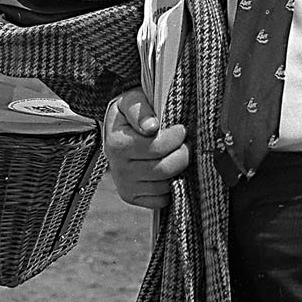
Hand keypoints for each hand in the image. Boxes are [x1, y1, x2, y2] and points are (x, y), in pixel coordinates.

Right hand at [103, 89, 188, 208]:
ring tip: (176, 154)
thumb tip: (151, 126)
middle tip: (185, 143)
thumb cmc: (129, 114)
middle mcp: (118, 169)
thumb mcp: (130, 101)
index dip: (175, 137)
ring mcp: (125, 187)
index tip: (181, 129)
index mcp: (117, 144)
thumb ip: (140, 109)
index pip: (157, 147)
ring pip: (164, 186)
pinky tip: (168, 170)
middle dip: (182, 154)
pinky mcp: (132, 198)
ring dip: (177, 170)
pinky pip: (160, 200)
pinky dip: (169, 187)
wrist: (116, 130)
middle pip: (164, 169)